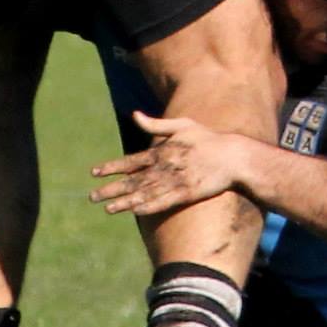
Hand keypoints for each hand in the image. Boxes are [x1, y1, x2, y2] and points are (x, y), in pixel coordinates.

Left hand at [89, 112, 251, 216]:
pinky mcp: (187, 194)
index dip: (112, 167)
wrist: (233, 156)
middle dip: (111, 189)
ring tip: (108, 208)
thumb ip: (156, 124)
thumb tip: (135, 115)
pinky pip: (163, 202)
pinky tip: (135, 211)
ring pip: (145, 193)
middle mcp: (165, 167)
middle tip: (93, 197)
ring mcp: (175, 181)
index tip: (95, 172)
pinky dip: (148, 207)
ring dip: (125, 201)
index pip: (131, 161)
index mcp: (162, 151)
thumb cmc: (207, 139)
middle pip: (133, 180)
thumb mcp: (182, 125)